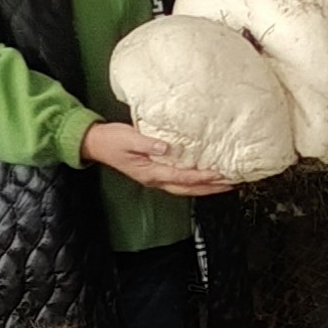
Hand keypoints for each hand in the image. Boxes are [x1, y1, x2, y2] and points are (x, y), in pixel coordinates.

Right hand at [80, 120, 234, 196]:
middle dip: (211, 187)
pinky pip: (180, 181)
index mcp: (150, 172)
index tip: (220, 174)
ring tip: (225, 183)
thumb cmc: (111, 140)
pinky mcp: (155, 172)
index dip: (202, 177)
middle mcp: (155, 179)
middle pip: (188, 188)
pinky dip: (195, 181)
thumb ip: (147, 143)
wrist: (96, 144)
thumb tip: (166, 147)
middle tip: (232, 184)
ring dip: (206, 187)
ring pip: (185, 188)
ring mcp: (155, 178)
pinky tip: (206, 177)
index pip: (182, 177)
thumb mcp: (127, 138)